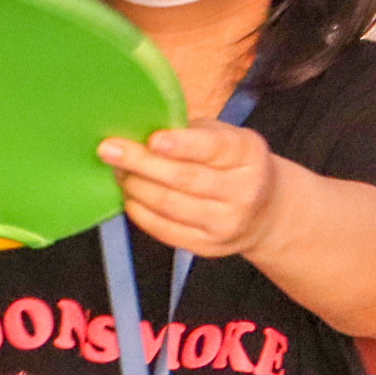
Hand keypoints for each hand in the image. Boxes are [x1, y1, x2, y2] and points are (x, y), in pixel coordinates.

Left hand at [97, 118, 282, 257]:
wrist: (266, 211)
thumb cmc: (234, 163)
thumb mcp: (227, 138)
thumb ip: (192, 132)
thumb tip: (141, 127)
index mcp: (248, 155)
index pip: (212, 148)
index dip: (181, 145)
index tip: (152, 139)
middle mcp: (242, 191)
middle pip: (184, 178)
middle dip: (141, 163)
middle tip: (109, 150)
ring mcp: (226, 223)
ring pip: (170, 205)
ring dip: (136, 186)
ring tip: (118, 171)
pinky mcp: (208, 247)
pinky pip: (166, 230)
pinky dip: (141, 212)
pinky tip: (130, 197)